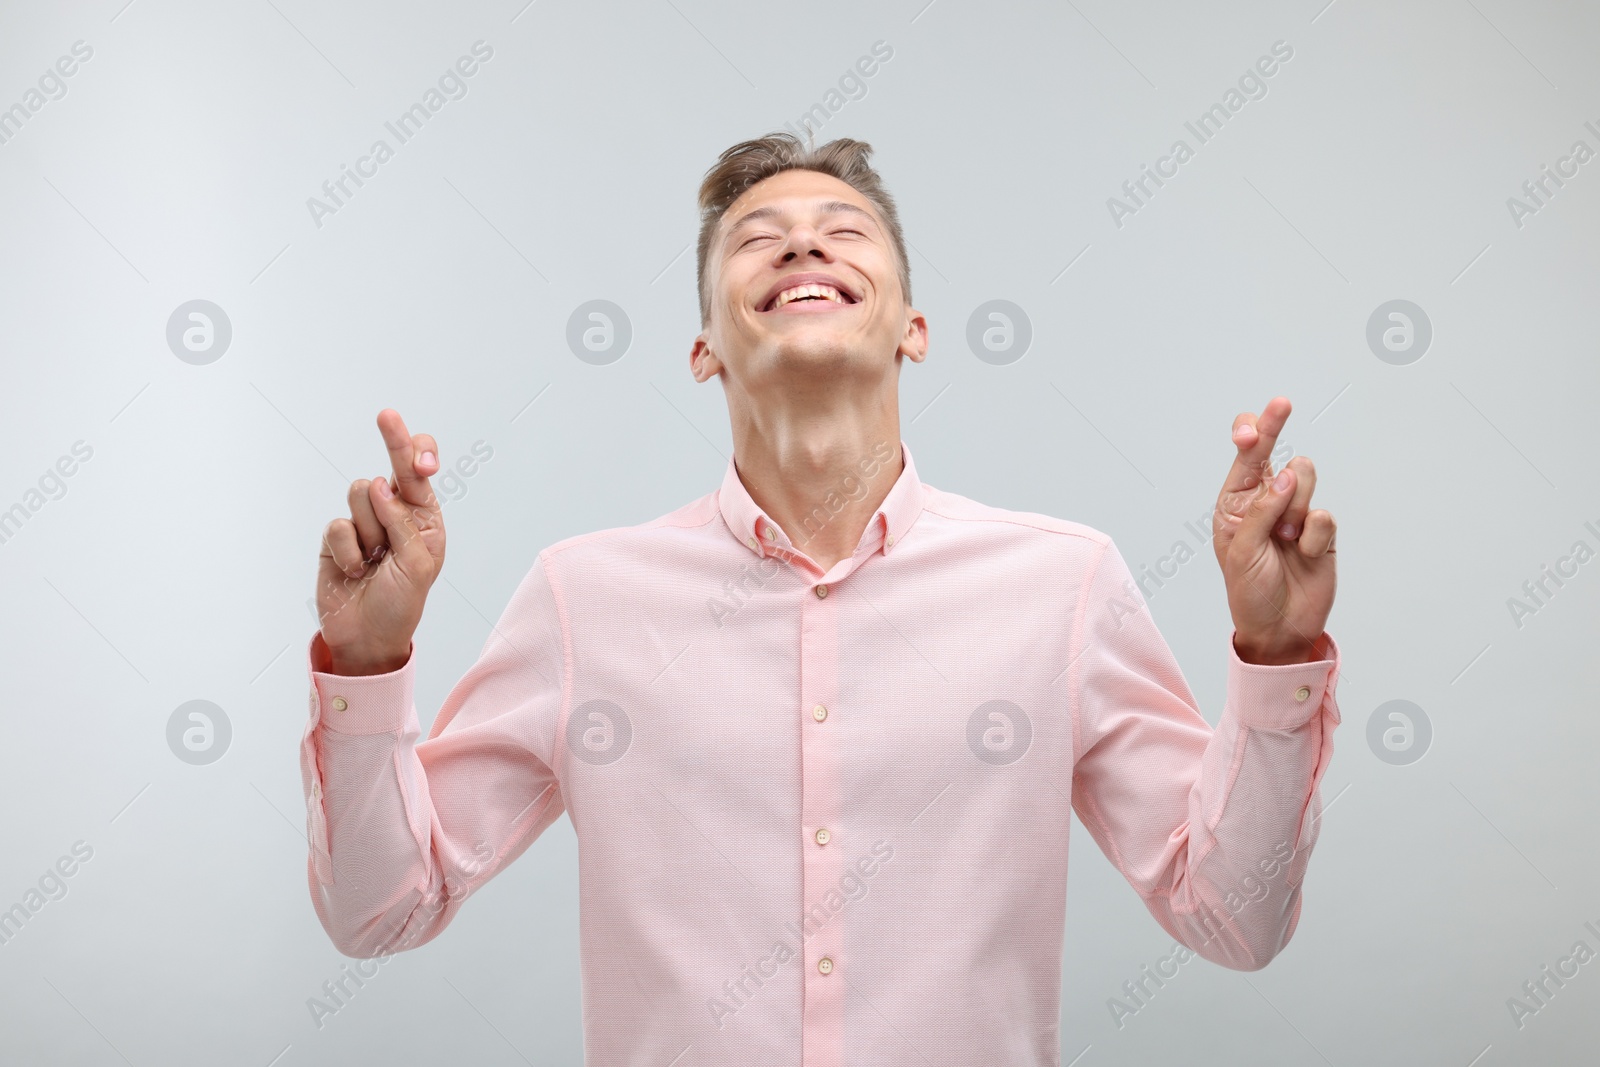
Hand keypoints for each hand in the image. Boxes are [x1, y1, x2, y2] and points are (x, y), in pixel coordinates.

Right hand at [315, 409, 445, 673]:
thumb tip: (381, 487)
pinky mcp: (337, 536)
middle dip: (393, 439)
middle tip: (387, 415)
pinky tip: (355, 571)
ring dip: (369, 529)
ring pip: (360, 493)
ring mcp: (365, 522)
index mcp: (425, 518)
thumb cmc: (401, 604)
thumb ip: (404, 526)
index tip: (421, 461)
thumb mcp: (417, 568)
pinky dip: (349, 550)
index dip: (419, 459)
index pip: (421, 475)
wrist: (366, 637)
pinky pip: (339, 524)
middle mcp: (396, 513)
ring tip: (374, 559)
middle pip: (391, 466)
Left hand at [1212, 397, 1335, 664]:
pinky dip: (1313, 535)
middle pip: (1277, 452)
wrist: (1280, 628)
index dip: (1252, 433)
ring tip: (1284, 539)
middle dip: (1275, 427)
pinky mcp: (1322, 531)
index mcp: (1236, 502)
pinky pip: (1324, 515)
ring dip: (1294, 507)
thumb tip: (1286, 475)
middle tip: (1281, 404)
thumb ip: (1261, 511)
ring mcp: (1296, 513)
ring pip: (1306, 477)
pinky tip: (1303, 555)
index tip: (1254, 426)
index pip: (1245, 456)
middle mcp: (1266, 500)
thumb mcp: (1241, 551)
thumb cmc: (1249, 591)